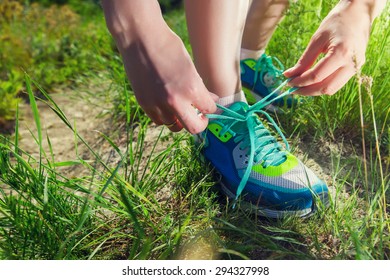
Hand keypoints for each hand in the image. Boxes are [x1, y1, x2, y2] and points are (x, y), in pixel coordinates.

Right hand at [102, 0, 216, 133]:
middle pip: (194, 128)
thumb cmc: (168, 47)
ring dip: (180, 119)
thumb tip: (211, 100)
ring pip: (174, 126)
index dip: (211, 108)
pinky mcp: (144, 104)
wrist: (140, 38)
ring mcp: (158, 104)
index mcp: (192, 88)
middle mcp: (175, 100)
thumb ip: (200, 87)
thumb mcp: (190, 66)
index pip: (209, 109)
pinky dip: (165, 116)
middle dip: (200, 123)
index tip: (209, 106)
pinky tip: (166, 104)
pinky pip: (159, 120)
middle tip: (199, 116)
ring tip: (179, 107)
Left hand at [284, 0, 374, 95]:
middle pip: (325, 88)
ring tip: (300, 87)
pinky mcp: (355, 69)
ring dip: (314, 91)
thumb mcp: (317, 39)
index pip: (316, 76)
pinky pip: (336, 83)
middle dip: (306, 91)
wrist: (358, 14)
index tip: (288, 82)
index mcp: (342, 53)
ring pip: (332, 89)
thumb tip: (289, 75)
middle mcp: (351, 64)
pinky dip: (322, 86)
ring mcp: (356, 68)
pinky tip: (311, 82)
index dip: (300, 82)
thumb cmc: (336, 22)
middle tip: (292, 89)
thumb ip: (304, 60)